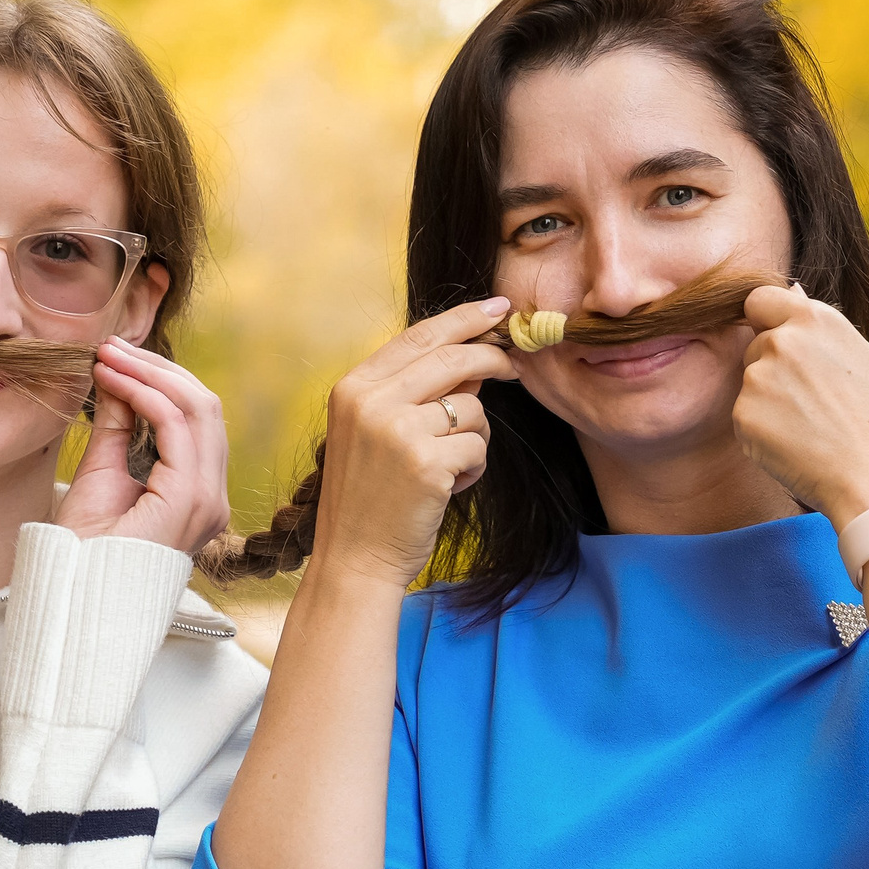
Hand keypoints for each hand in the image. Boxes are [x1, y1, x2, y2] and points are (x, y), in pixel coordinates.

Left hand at [56, 337, 233, 554]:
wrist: (73, 597)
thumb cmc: (84, 550)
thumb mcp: (101, 471)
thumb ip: (117, 425)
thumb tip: (115, 375)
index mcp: (198, 497)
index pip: (197, 422)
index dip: (161, 380)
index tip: (116, 356)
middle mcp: (212, 499)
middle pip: (205, 408)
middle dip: (159, 369)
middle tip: (113, 346)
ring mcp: (207, 500)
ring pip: (199, 409)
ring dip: (150, 374)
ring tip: (108, 355)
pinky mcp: (189, 499)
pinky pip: (175, 426)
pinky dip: (144, 393)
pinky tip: (113, 379)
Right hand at [306, 298, 518, 591]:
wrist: (353, 560)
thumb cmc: (369, 499)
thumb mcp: (377, 434)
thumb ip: (415, 392)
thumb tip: (473, 358)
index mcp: (353, 388)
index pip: (418, 335)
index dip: (463, 318)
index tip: (496, 308)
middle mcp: (370, 401)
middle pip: (451, 358)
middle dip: (492, 358)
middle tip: (515, 367)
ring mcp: (396, 431)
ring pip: (471, 407)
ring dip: (475, 437)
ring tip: (449, 468)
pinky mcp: (425, 463)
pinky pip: (478, 446)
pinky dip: (473, 469)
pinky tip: (448, 489)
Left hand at [733, 284, 868, 525]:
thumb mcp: (859, 357)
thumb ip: (817, 329)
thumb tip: (791, 292)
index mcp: (814, 320)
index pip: (759, 300)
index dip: (764, 320)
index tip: (775, 340)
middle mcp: (782, 341)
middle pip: (756, 346)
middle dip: (773, 369)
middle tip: (813, 403)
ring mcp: (758, 377)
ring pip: (750, 384)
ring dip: (768, 402)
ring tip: (810, 427)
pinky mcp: (743, 413)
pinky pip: (745, 418)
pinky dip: (762, 432)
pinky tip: (797, 445)